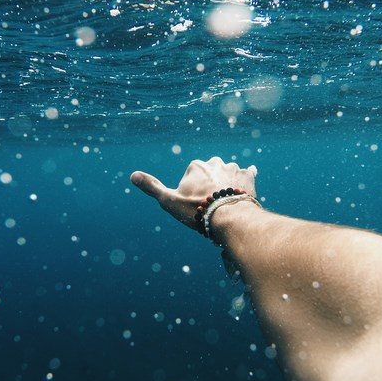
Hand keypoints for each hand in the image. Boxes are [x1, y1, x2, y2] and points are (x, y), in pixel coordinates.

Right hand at [130, 157, 257, 228]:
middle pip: (210, 174)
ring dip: (227, 185)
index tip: (194, 205)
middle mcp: (215, 162)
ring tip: (227, 205)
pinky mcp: (249, 176)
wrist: (230, 218)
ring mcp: (233, 168)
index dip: (192, 192)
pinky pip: (248, 174)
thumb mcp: (169, 201)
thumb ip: (152, 187)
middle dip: (210, 187)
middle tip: (210, 206)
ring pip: (228, 174)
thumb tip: (132, 175)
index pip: (191, 177)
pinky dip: (247, 179)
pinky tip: (246, 187)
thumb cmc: (197, 210)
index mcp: (196, 165)